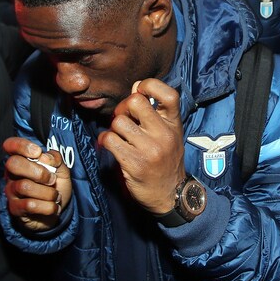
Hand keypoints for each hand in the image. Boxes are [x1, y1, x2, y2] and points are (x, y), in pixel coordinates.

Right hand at [3, 137, 71, 232]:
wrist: (55, 212)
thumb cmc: (54, 187)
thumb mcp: (61, 170)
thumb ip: (56, 159)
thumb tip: (46, 157)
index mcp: (22, 160)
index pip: (10, 145)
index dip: (22, 145)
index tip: (38, 152)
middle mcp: (12, 174)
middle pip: (13, 164)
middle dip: (38, 171)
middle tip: (52, 179)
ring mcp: (11, 191)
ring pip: (25, 186)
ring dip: (48, 193)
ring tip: (56, 196)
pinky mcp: (15, 209)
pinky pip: (29, 205)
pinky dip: (48, 207)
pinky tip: (54, 207)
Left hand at [98, 79, 184, 214]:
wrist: (171, 194)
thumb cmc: (166, 161)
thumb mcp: (169, 134)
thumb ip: (154, 112)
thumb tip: (136, 88)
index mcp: (174, 124)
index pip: (168, 94)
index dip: (150, 85)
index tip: (140, 92)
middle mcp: (164, 134)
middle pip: (135, 102)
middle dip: (123, 108)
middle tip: (124, 119)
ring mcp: (150, 149)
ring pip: (118, 122)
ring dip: (113, 128)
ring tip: (119, 137)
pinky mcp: (134, 163)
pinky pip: (110, 140)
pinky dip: (105, 141)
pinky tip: (111, 145)